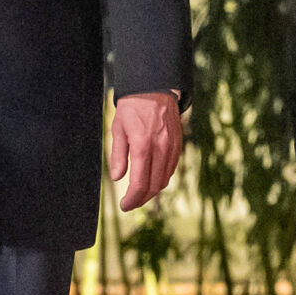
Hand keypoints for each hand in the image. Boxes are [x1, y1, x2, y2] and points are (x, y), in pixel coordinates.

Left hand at [106, 90, 183, 212]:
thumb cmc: (132, 108)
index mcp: (143, 146)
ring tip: (139, 195)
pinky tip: (151, 179)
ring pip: (164, 179)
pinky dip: (161, 178)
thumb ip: (118, 155)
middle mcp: (161, 149)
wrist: (154, 88)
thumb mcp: (118, 129)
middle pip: (154, 186)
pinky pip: (171, 168)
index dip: (132, 199)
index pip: (140, 184)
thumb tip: (117, 178)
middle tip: (130, 204)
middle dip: (141, 199)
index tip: (124, 206)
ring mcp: (172, 147)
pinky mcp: (178, 144)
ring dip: (152, 191)